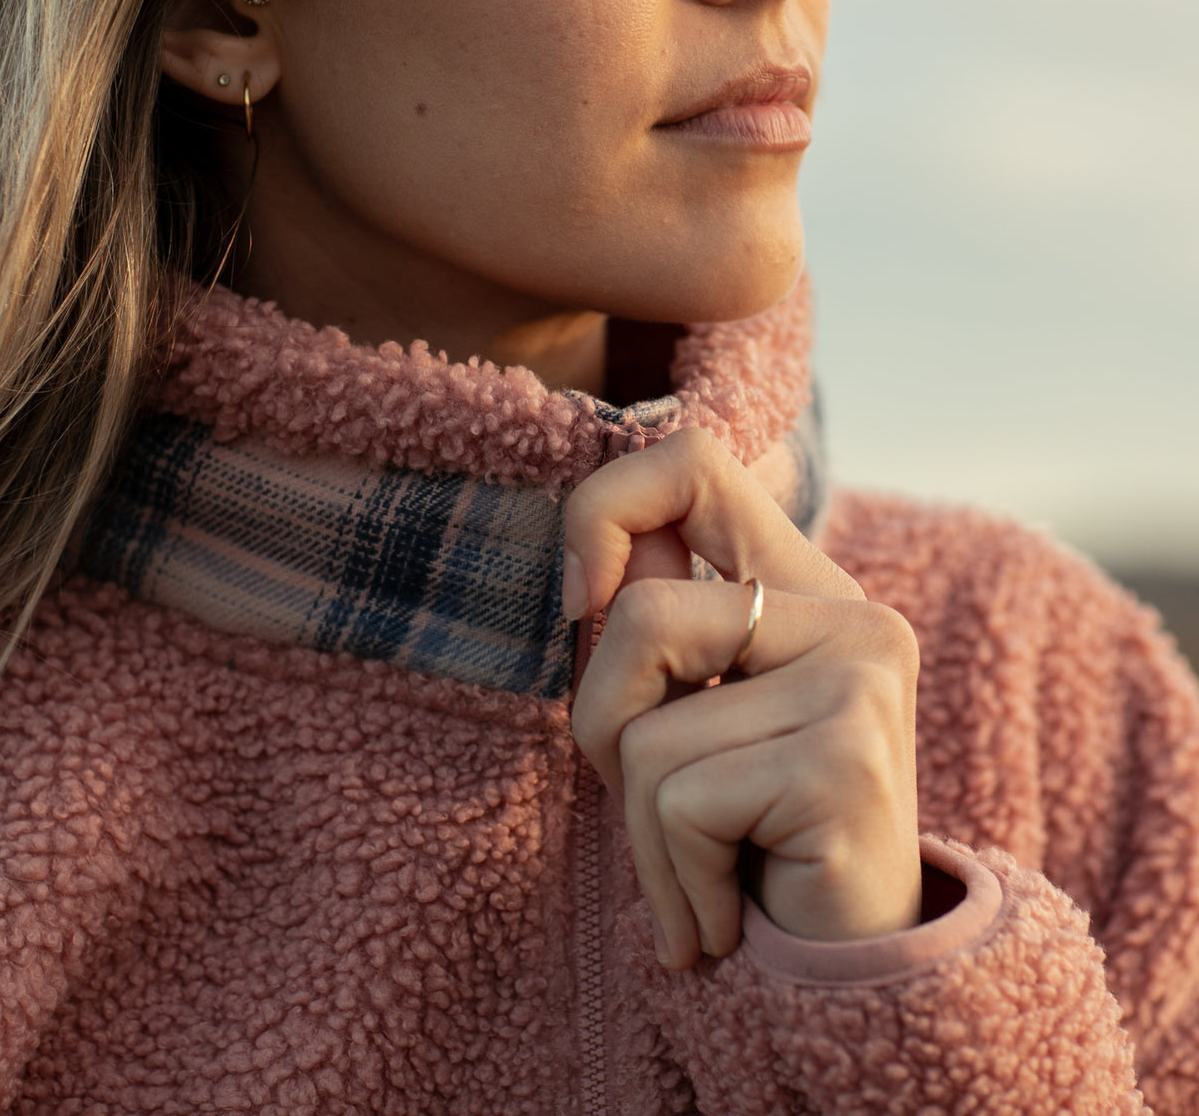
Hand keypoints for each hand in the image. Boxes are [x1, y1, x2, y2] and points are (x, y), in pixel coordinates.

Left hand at [564, 427, 920, 968]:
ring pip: (645, 732)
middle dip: (606, 726)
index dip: (603, 509)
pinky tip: (728, 916)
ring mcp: (860, 682)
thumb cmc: (748, 840)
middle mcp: (852, 617)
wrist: (844, 980)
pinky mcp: (847, 761)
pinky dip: (675, 880)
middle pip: (640, 615)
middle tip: (661, 807)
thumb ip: (658, 631)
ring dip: (642, 831)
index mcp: (806, 589)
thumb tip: (594, 573)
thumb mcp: (693, 718)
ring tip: (704, 876)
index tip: (580, 600)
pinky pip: (678, 803)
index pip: (692, 461)